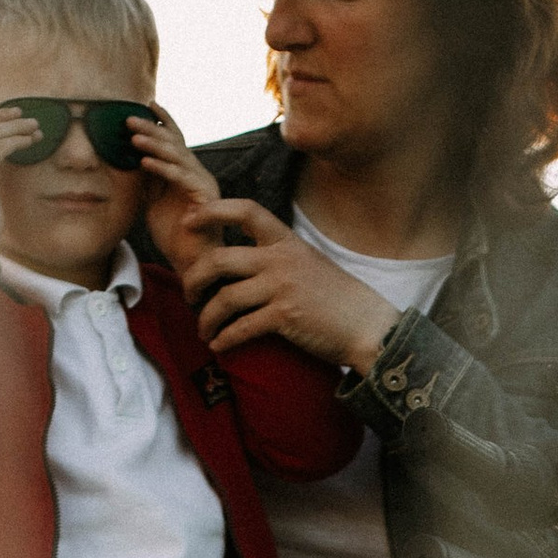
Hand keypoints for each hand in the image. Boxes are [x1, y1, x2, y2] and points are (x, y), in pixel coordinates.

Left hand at [126, 109, 225, 271]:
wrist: (191, 266)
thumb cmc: (174, 237)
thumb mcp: (153, 202)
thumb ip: (148, 180)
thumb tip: (132, 158)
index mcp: (186, 173)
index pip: (176, 141)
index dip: (164, 121)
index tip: (148, 103)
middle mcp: (198, 175)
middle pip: (175, 144)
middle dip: (152, 130)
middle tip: (129, 119)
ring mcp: (203, 185)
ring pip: (178, 157)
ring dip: (154, 146)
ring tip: (133, 138)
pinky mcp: (205, 199)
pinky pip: (181, 178)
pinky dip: (162, 169)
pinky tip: (144, 162)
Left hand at [174, 198, 400, 372]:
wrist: (369, 325)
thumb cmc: (338, 299)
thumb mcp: (308, 263)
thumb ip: (277, 258)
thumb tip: (243, 264)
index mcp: (286, 241)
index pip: (245, 211)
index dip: (212, 211)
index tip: (189, 221)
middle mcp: (281, 260)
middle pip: (220, 260)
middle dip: (194, 278)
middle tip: (189, 293)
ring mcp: (282, 288)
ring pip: (225, 299)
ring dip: (207, 318)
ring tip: (203, 329)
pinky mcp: (284, 317)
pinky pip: (241, 328)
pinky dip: (225, 339)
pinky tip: (219, 346)